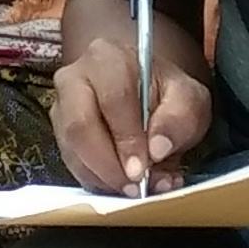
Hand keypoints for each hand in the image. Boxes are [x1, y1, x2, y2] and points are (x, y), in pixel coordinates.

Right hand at [49, 31, 213, 196]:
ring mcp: (62, 105)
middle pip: (80, 125)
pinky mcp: (59, 132)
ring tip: (132, 190)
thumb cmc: (168, 96)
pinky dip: (95, 181)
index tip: (141, 170)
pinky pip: (70, 162)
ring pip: (71, 148)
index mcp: (110, 58)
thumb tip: (157, 148)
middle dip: (107, 164)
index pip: (113, 99)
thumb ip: (179, 120)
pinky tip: (120, 185)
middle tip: (133, 187)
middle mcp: (75, 77)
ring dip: (102, 176)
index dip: (126, 138)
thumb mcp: (189, 101)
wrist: (150, 96)